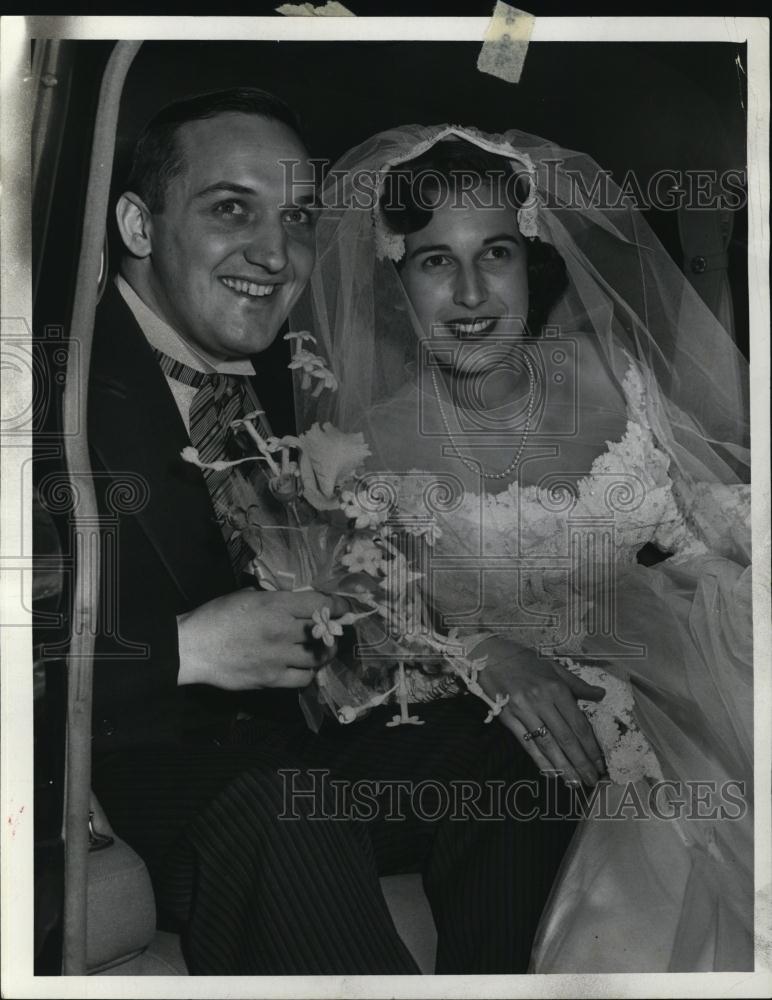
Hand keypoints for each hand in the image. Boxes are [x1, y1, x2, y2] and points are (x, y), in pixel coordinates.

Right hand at [177, 589, 349, 690]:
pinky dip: (308, 673)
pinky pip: (302, 678)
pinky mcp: (272, 679)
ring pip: (317, 658)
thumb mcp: (246, 596)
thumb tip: (292, 602)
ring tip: (322, 651)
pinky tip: (304, 668)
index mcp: (276, 605)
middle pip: (323, 632)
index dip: (337, 606)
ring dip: (323, 653)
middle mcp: (283, 631)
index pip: (320, 604)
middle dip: (333, 631)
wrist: (193, 648)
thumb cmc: (216, 616)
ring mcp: (279, 657)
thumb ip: (272, 599)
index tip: (343, 608)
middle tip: (334, 631)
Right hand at [475, 637, 605, 785]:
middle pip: (565, 738)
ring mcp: (522, 711)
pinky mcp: (507, 718)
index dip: (591, 747)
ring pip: (547, 745)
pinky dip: (540, 760)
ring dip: (563, 767)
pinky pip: (526, 744)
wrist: (488, 655)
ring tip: (575, 783)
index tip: (600, 763)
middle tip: (592, 780)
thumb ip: (577, 684)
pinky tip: (550, 773)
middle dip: (581, 762)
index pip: (578, 724)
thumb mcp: (553, 667)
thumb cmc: (523, 660)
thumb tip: (601, 695)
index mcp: (555, 688)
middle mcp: (541, 701)